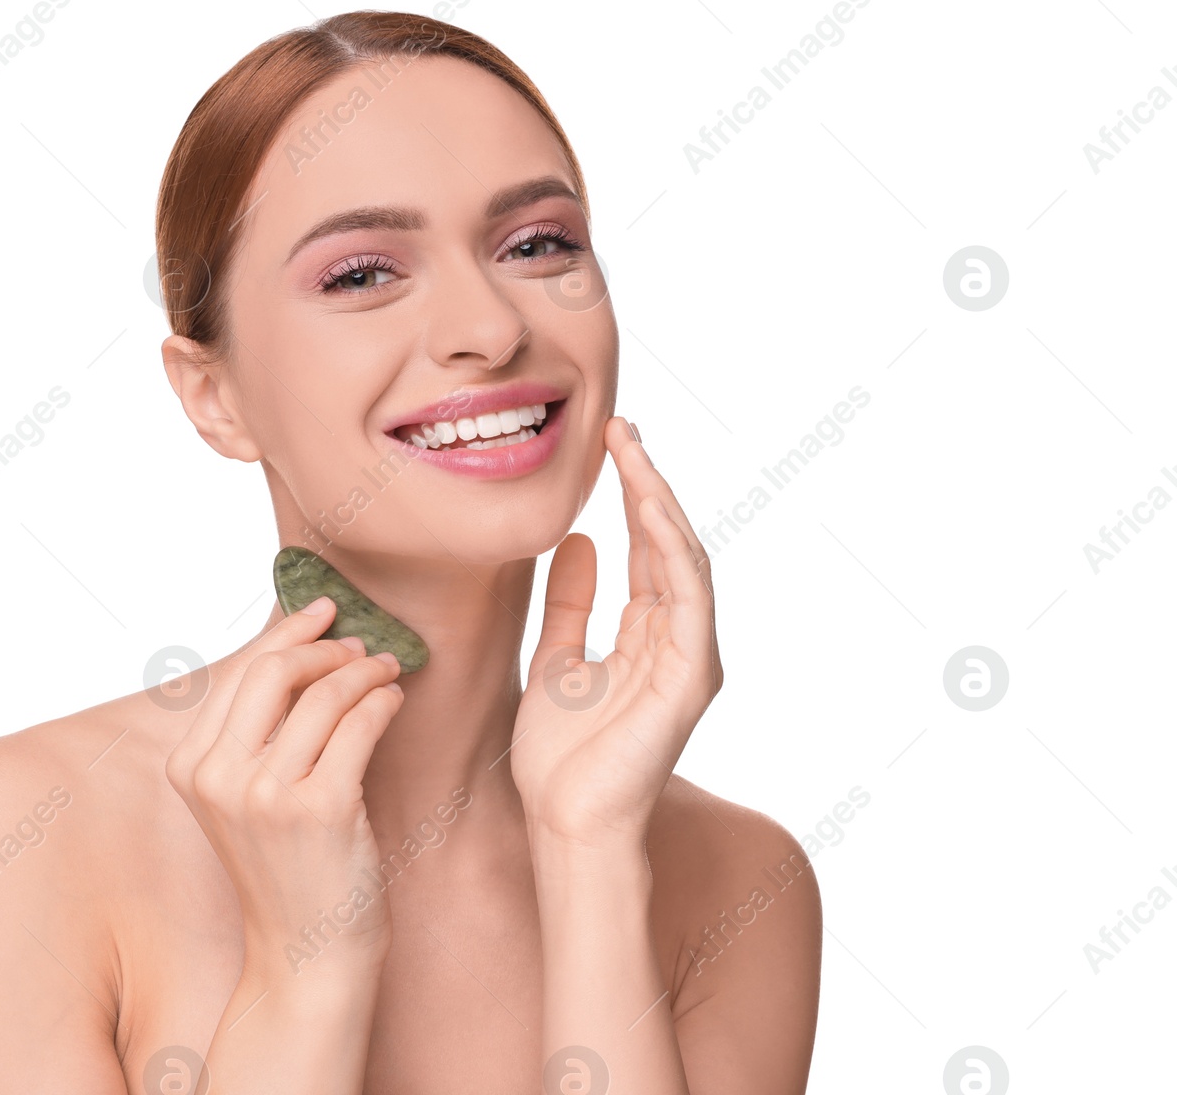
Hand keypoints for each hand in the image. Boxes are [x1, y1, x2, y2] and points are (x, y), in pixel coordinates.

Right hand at [165, 596, 406, 984]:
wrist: (306, 957)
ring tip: (388, 671)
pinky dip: (382, 701)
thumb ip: (258, 731)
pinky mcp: (321, 810)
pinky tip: (394, 700)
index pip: (241, 672)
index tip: (323, 610)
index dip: (288, 633)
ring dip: (365, 671)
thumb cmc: (287, 870)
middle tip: (362, 646)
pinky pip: (359, 726)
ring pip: (325, 695)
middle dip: (327, 646)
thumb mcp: (247, 797)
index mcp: (191, 766)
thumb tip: (299, 647)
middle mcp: (220, 778)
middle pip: (275, 672)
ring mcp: (268, 796)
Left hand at [512, 416, 723, 850]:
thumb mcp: (556, 658)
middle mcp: (678, 641)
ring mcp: (691, 658)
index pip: (647, 550)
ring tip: (632, 452)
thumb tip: (580, 540)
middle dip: (648, 483)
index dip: (631, 496)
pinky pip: (689, 598)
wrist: (563, 821)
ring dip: (659, 502)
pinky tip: (649, 508)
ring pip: (684, 561)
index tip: (609, 444)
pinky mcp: (693, 677)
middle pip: (670, 545)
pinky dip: (672, 550)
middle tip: (622, 428)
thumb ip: (572, 602)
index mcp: (648, 637)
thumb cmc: (558, 757)